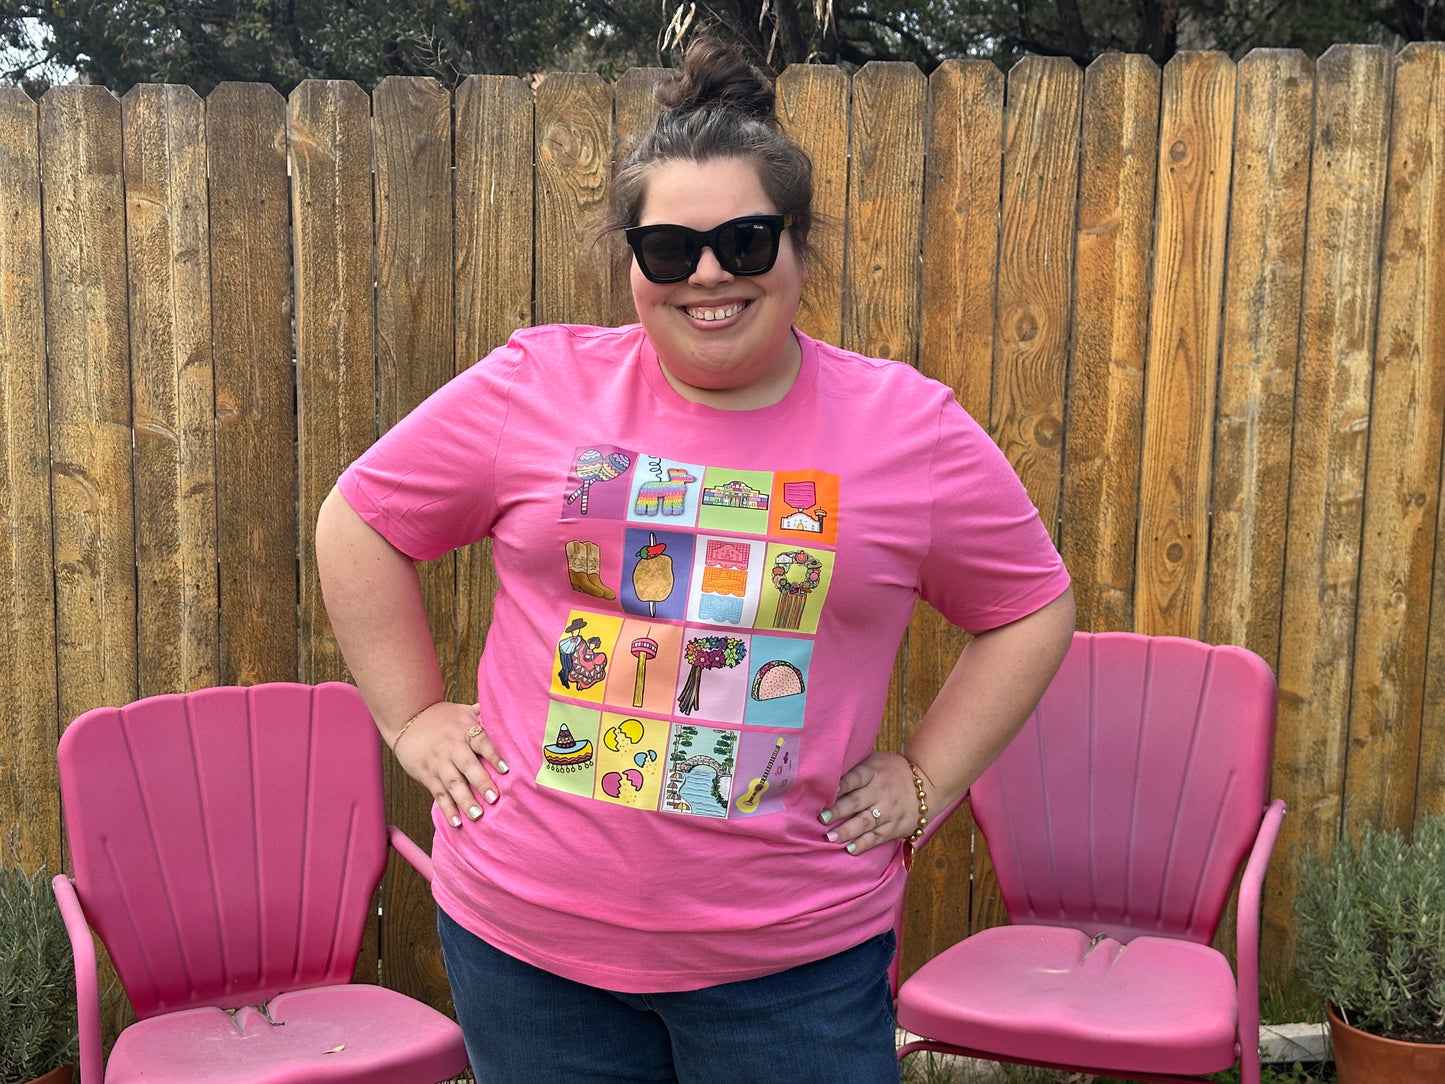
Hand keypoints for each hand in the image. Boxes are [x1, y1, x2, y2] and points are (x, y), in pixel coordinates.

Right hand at [392, 701, 508, 827]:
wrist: (407, 718)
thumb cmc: (441, 716)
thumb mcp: (463, 711)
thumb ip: (483, 713)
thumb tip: (505, 707)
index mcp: (464, 731)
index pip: (481, 742)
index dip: (493, 755)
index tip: (505, 769)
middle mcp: (452, 748)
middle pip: (467, 766)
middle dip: (481, 782)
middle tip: (494, 798)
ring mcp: (438, 763)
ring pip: (452, 784)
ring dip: (465, 800)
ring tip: (477, 815)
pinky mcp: (427, 775)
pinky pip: (438, 794)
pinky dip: (447, 809)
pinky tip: (456, 822)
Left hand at [820, 751, 926, 855]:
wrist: (927, 785)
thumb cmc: (891, 771)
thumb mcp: (876, 760)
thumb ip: (856, 766)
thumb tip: (827, 769)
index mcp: (873, 772)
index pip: (854, 778)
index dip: (839, 785)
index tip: (823, 793)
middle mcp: (880, 792)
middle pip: (856, 801)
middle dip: (838, 810)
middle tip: (822, 818)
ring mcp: (888, 811)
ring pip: (865, 822)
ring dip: (847, 830)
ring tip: (831, 837)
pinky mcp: (894, 827)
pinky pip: (877, 837)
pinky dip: (864, 844)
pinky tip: (851, 849)